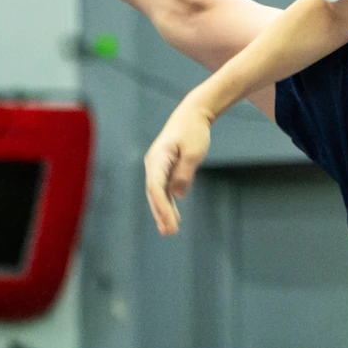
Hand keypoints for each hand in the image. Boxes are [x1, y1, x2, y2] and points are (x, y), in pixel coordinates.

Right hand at [142, 104, 212, 233]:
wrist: (192, 115)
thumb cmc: (193, 131)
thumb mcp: (194, 152)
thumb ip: (184, 174)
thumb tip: (177, 195)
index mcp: (158, 158)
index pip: (156, 187)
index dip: (162, 207)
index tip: (169, 222)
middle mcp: (153, 164)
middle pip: (154, 193)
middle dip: (161, 214)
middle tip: (169, 232)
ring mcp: (157, 167)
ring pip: (157, 193)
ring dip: (162, 212)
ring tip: (169, 231)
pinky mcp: (164, 169)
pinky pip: (163, 189)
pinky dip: (167, 203)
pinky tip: (172, 217)